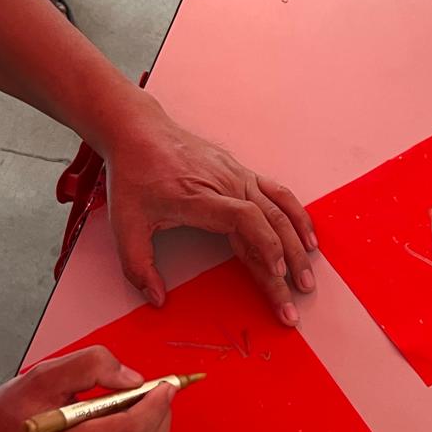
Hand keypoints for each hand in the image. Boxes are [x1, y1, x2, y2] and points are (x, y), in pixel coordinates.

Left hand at [103, 99, 316, 325]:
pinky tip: (308, 240)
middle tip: (296, 299)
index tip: (276, 274)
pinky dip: (298, 217)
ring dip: (298, 244)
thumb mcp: (124, 225)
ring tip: (307, 276)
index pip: (245, 218)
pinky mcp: (243, 174)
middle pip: (270, 221)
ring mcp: (238, 177)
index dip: (265, 245)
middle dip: (288, 262)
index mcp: (200, 197)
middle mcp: (226, 184)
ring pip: (280, 210)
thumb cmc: (133, 176)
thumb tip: (157, 299)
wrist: (139, 132)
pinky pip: (279, 195)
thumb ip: (138, 267)